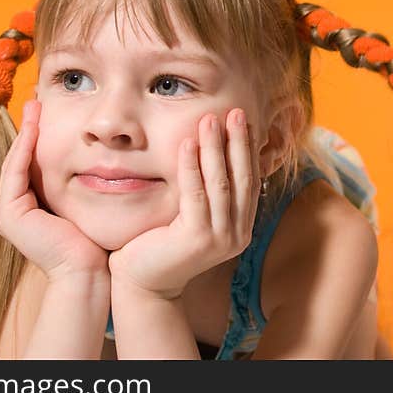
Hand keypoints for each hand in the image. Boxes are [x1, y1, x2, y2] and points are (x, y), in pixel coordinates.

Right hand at [0, 100, 109, 280]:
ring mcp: (10, 213)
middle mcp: (17, 209)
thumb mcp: (89, 202)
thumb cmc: (96, 241)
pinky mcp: (11, 215)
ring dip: (25, 132)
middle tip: (36, 100)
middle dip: (29, 128)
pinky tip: (35, 128)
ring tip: (34, 106)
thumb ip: (87, 181)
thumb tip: (104, 155)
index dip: (39, 135)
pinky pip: (16, 172)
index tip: (48, 111)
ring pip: (17, 162)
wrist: (88, 272)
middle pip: (22, 158)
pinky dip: (25, 149)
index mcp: (33, 206)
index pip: (33, 162)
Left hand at [108, 108, 259, 299]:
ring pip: (221, 183)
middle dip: (238, 141)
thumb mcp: (193, 214)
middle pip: (242, 178)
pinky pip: (196, 194)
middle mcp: (238, 234)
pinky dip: (192, 166)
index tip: (244, 120)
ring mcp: (221, 239)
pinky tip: (188, 143)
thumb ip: (209, 191)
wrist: (142, 282)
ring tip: (210, 119)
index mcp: (241, 226)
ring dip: (216, 147)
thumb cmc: (163, 243)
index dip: (248, 148)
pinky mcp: (198, 239)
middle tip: (235, 111)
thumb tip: (217, 151)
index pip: (250, 179)